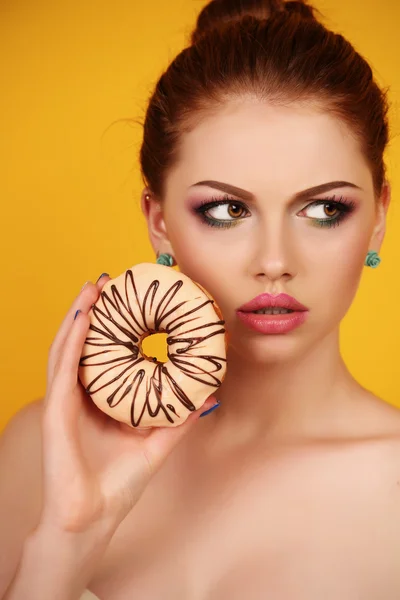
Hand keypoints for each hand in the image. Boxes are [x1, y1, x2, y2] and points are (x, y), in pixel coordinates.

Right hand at [40, 275, 217, 537]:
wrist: (92, 518)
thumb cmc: (118, 484)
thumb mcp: (156, 443)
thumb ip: (180, 420)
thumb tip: (209, 396)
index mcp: (98, 400)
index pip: (102, 353)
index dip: (112, 325)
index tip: (129, 297)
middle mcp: (78, 395)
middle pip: (83, 343)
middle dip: (94, 310)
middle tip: (108, 280)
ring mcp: (64, 401)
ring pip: (68, 347)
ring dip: (79, 314)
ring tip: (92, 286)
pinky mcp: (56, 411)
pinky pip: (63, 368)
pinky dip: (72, 339)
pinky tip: (82, 316)